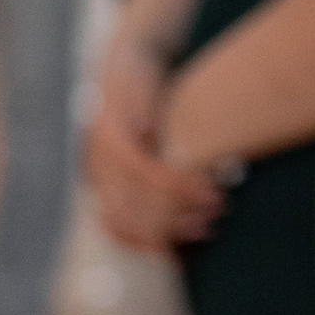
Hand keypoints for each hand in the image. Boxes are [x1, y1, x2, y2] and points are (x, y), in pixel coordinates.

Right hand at [82, 35, 222, 249]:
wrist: (118, 70)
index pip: (143, 173)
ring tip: (206, 229)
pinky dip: (144, 239)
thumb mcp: (142, 80)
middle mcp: (96, 163)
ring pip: (123, 220)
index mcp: (108, 137)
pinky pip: (118, 223)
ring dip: (164, 231)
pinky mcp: (105, 187)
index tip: (213, 190)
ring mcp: (97, 178)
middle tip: (218, 212)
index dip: (178, 186)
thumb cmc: (138, 74)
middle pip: (134, 203)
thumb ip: (141, 104)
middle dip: (178, 213)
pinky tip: (174, 244)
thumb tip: (143, 129)